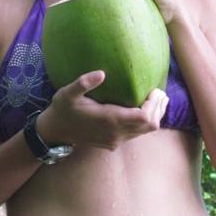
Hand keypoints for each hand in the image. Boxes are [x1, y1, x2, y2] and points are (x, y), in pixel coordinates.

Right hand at [37, 70, 168, 150]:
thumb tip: (101, 73)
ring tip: (157, 98)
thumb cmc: (62, 109)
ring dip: (154, 115)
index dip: (154, 105)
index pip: (144, 118)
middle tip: (161, 92)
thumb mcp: (68, 93)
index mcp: (109, 120)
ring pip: (145, 132)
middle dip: (158, 109)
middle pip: (150, 126)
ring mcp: (115, 140)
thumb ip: (84, 83)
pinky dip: (145, 122)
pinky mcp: (113, 142)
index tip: (155, 89)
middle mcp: (116, 134)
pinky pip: (137, 134)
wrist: (54, 132)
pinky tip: (143, 108)